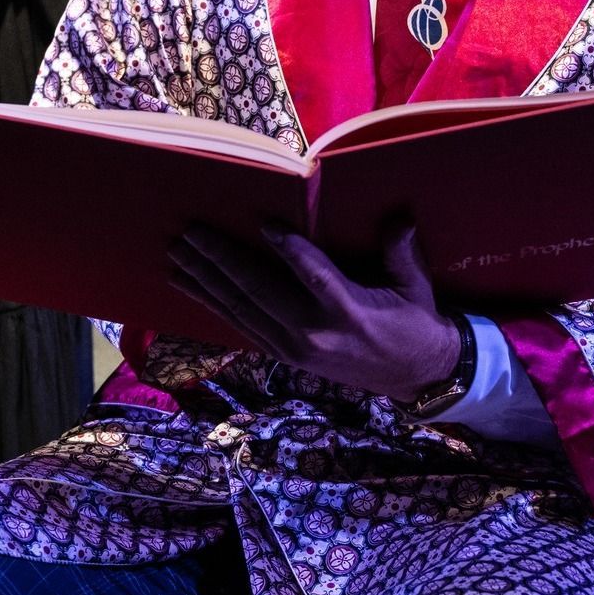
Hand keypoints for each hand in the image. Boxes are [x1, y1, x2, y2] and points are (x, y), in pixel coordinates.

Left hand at [168, 220, 462, 400]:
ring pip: (241, 309)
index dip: (288, 249)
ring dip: (206, 279)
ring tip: (178, 252)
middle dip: (221, 259)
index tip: (264, 223)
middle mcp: (314, 333)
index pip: (315, 276)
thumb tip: (399, 217)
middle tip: (191, 231)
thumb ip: (402, 252)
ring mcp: (294, 348)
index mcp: (350, 312)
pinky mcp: (284, 355)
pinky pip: (240, 325)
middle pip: (260, 291)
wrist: (413, 377)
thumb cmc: (415, 323)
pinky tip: (189, 284)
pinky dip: (212, 303)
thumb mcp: (415, 288)